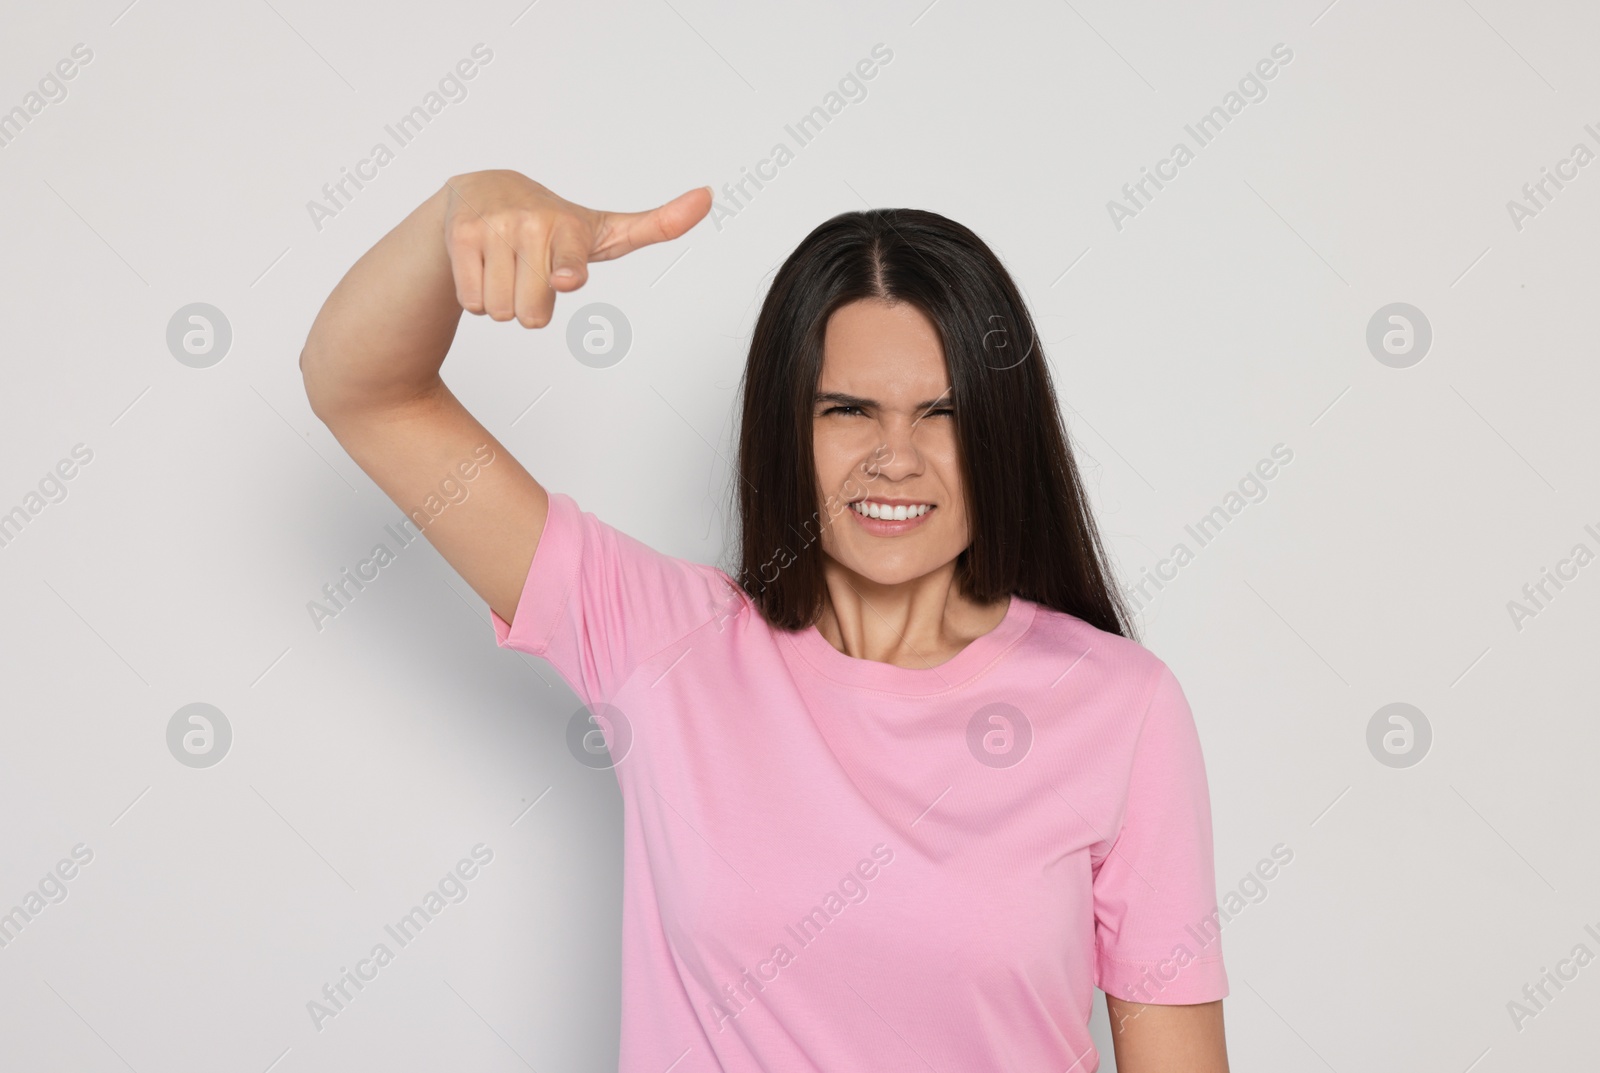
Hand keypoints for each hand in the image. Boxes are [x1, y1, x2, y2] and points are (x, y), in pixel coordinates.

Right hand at [441, 169, 709, 327]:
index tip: (566, 275)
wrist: (484, 190)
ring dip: (504, 302)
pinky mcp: (460, 236)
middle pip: (531, 316)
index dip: (565, 274)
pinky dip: (478, 296)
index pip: (566, 269)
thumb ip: (658, 224)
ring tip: (511, 268)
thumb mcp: (605, 229)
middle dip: (532, 306)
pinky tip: (486, 266)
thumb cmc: (553, 223)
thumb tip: (710, 196)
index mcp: (569, 226)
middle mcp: (531, 222)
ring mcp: (492, 228)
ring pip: (500, 312)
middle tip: (534, 274)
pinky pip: (472, 302)